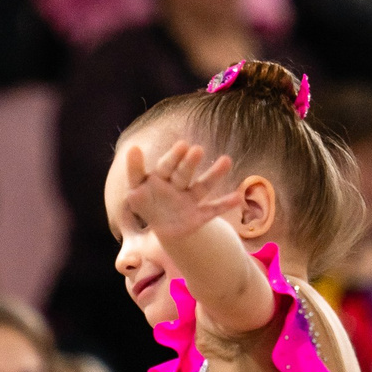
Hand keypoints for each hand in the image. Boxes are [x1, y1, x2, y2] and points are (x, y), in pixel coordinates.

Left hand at [118, 139, 241, 242]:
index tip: (182, 145)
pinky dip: (224, 205)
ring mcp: (190, 200)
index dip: (174, 157)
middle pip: (183, 174)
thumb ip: (135, 170)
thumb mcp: (136, 190)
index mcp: (162, 177)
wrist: (164, 226)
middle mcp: (178, 185)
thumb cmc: (147, 203)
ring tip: (226, 160)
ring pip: (202, 187)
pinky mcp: (199, 216)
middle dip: (189, 163)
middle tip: (197, 150)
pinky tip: (238, 198)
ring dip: (214, 175)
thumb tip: (133, 147)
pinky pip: (212, 210)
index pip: (166, 166)